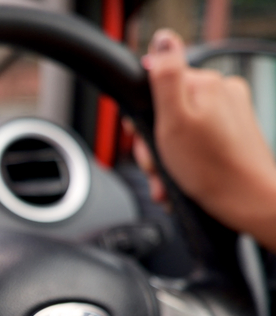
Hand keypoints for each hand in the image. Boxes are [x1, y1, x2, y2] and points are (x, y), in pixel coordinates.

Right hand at [137, 29, 275, 250]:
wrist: (247, 201)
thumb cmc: (211, 169)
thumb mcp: (174, 120)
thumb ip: (165, 76)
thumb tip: (162, 40)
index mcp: (204, 84)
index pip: (155, 86)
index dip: (141, 117)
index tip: (143, 138)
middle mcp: (220, 93)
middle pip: (166, 111)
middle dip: (153, 144)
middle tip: (158, 164)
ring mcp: (229, 114)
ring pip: (179, 131)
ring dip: (166, 159)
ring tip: (168, 179)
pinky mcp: (232, 134)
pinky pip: (195, 144)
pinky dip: (183, 163)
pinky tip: (180, 180)